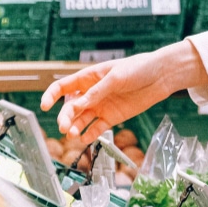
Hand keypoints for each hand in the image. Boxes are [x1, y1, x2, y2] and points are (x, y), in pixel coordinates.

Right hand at [40, 40, 207, 147]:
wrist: (162, 76)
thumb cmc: (140, 68)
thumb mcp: (116, 77)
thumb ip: (97, 92)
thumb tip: (78, 105)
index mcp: (89, 77)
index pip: (63, 87)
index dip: (51, 96)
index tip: (44, 106)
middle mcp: (92, 93)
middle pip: (71, 107)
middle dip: (65, 117)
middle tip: (65, 127)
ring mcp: (102, 106)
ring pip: (81, 120)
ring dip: (75, 127)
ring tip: (73, 134)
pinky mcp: (113, 117)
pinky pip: (97, 128)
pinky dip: (90, 134)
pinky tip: (85, 139)